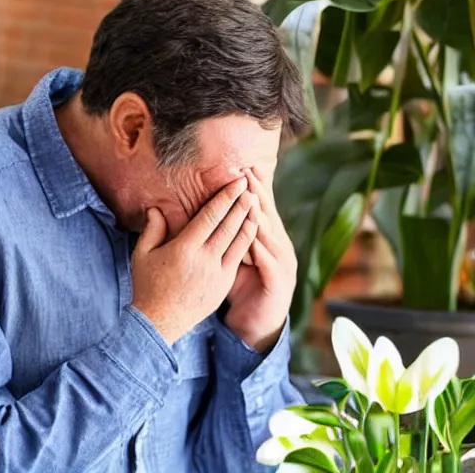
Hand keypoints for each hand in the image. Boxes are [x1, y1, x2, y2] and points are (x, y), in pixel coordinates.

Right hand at [132, 176, 258, 344]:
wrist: (159, 323)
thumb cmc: (147, 286)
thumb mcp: (142, 255)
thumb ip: (152, 230)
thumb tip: (157, 208)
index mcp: (184, 249)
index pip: (210, 216)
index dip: (226, 197)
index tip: (237, 182)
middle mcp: (205, 259)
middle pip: (229, 225)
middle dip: (241, 203)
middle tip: (251, 185)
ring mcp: (218, 273)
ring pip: (239, 241)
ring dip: (249, 220)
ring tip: (256, 203)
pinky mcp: (224, 284)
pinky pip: (239, 258)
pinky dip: (247, 241)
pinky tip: (252, 230)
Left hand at [225, 168, 296, 352]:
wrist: (256, 323)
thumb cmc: (242, 285)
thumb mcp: (233, 256)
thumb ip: (225, 234)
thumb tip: (207, 211)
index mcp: (266, 238)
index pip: (259, 207)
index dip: (252, 187)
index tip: (241, 166)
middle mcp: (277, 246)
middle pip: (267, 215)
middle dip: (258, 193)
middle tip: (247, 172)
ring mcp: (281, 263)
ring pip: (270, 235)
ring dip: (261, 216)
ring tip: (250, 198)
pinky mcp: (279, 283)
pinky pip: (269, 263)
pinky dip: (262, 251)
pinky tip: (254, 239)